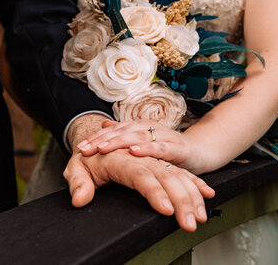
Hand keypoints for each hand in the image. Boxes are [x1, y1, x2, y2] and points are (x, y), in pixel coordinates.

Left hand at [63, 149, 214, 231]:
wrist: (104, 139)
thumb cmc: (93, 156)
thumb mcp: (79, 167)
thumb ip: (78, 182)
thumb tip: (79, 201)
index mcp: (122, 156)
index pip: (140, 173)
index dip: (154, 191)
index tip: (166, 210)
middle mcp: (142, 153)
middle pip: (165, 175)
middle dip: (180, 198)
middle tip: (190, 222)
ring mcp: (156, 155)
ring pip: (177, 175)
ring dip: (191, 195)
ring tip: (199, 216)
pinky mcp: (164, 159)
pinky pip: (181, 172)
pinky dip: (195, 183)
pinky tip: (207, 195)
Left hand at [77, 120, 203, 173]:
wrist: (198, 153)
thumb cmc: (167, 151)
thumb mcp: (143, 142)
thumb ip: (125, 133)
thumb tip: (105, 124)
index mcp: (139, 128)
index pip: (114, 131)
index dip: (96, 138)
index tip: (79, 148)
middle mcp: (150, 129)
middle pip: (122, 132)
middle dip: (102, 140)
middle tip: (84, 149)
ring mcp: (164, 136)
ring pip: (138, 137)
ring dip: (119, 142)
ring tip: (102, 148)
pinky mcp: (177, 148)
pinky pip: (161, 148)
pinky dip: (147, 149)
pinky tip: (134, 152)